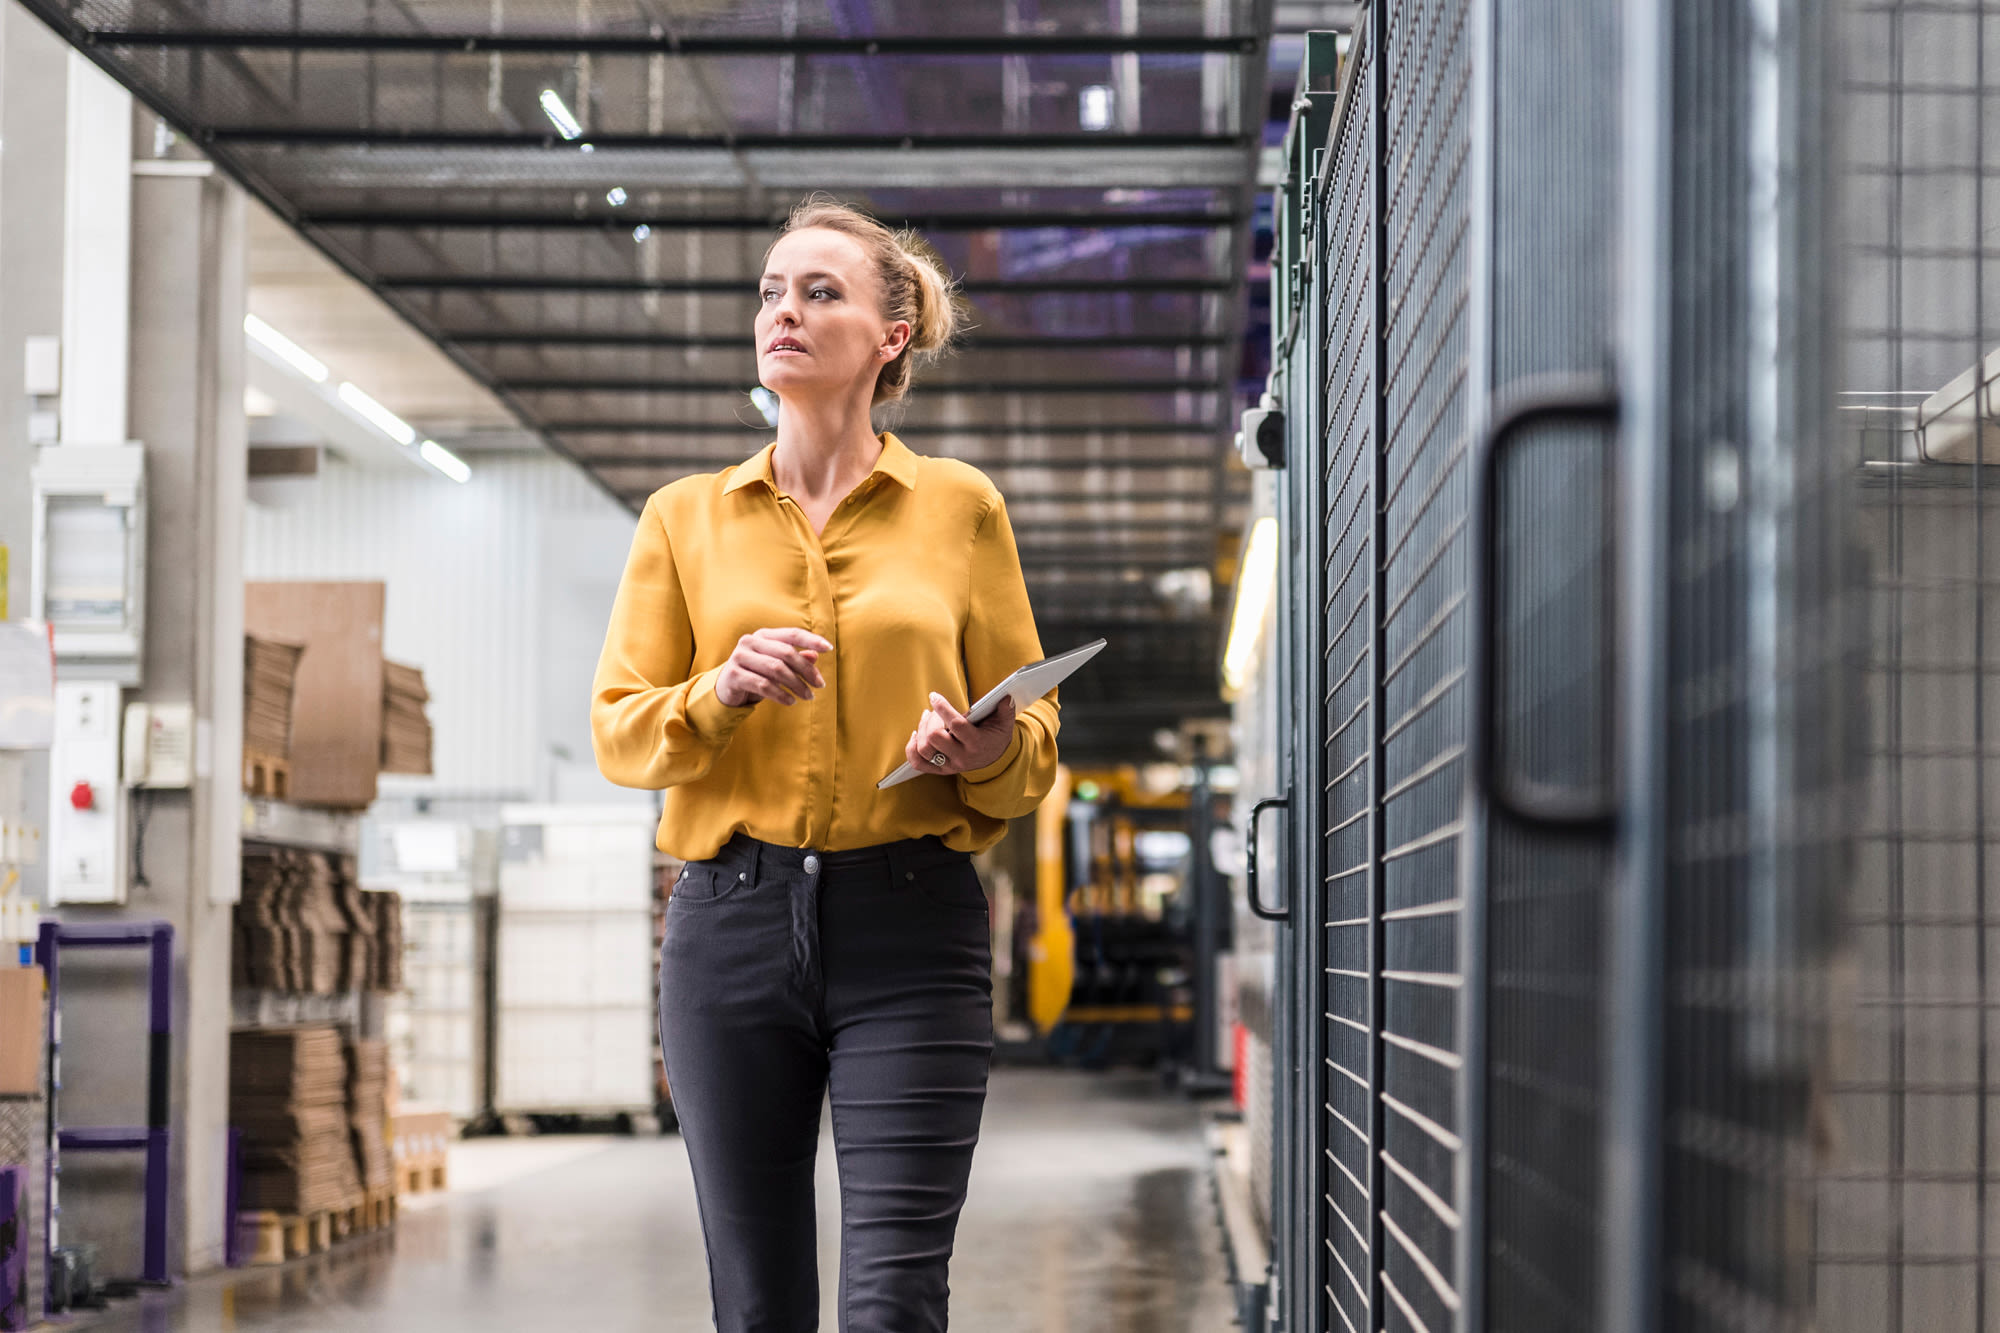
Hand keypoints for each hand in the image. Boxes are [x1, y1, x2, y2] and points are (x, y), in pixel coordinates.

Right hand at [715, 628, 831, 707]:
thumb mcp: (776, 666)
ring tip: (808, 696)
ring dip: (796, 685)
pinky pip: (763, 685)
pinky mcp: (733, 674)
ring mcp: (739, 657)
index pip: (792, 634)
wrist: (725, 689)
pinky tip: (791, 702)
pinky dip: (781, 694)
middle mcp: (750, 642)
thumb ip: (794, 659)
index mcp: (763, 635)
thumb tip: (816, 656)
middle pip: (786, 653)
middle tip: (820, 685)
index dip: (812, 640)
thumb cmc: (755, 674)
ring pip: (776, 669)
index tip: (829, 648)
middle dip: (806, 670)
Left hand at [907, 694, 1016, 776]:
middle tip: (932, 711)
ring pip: (924, 750)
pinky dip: (912, 748)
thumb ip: (1005, 710)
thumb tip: (1006, 698)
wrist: (994, 759)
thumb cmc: (996, 735)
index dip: (942, 708)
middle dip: (930, 721)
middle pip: (934, 738)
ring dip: (920, 730)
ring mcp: (950, 765)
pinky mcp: (940, 770)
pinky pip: (918, 763)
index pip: (956, 725)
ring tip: (926, 718)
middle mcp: (962, 757)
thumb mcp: (1004, 722)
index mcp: (977, 743)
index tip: (934, 696)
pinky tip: (916, 734)